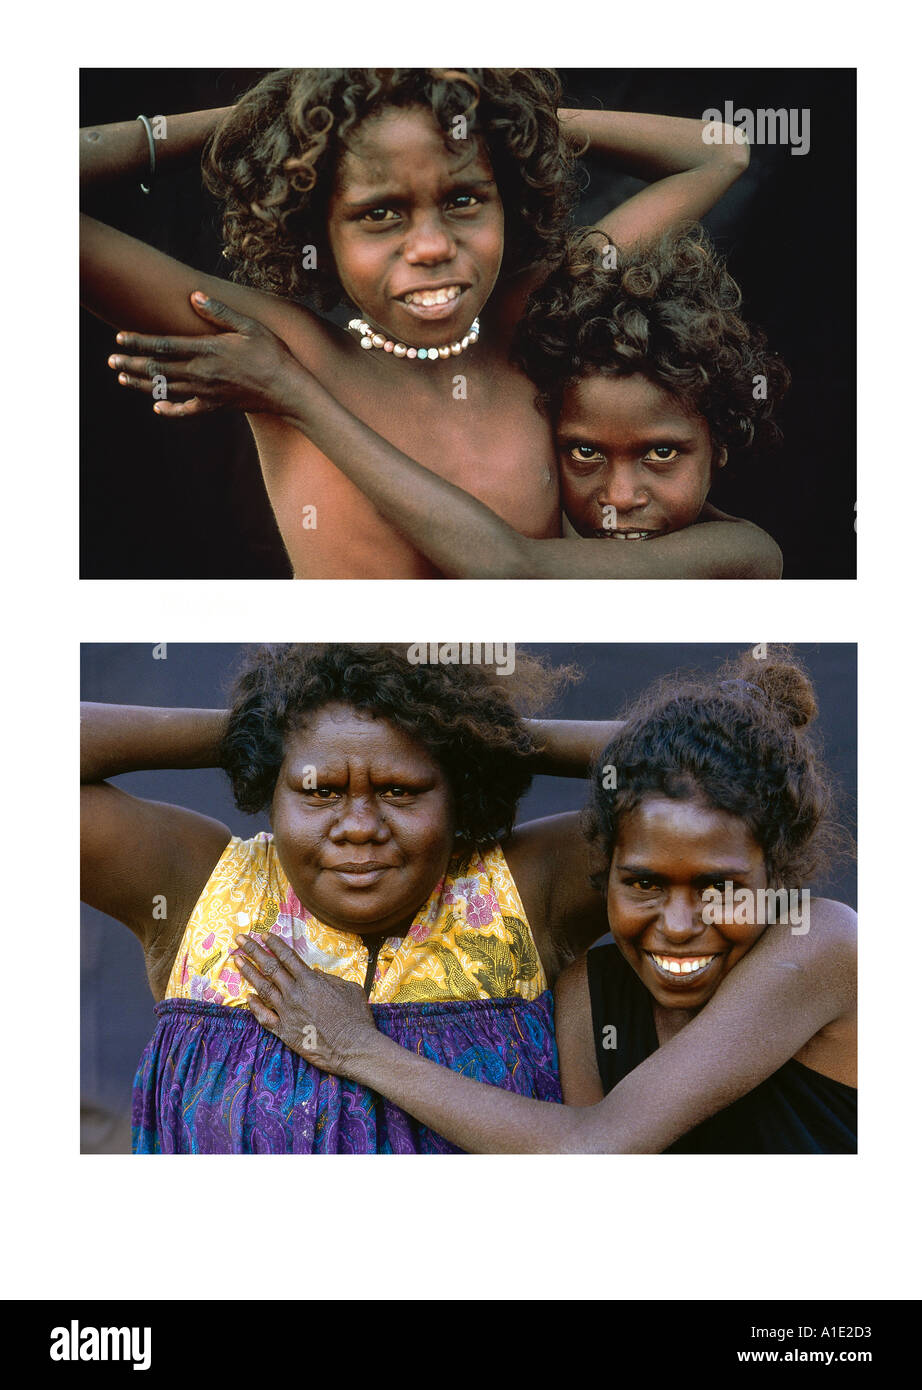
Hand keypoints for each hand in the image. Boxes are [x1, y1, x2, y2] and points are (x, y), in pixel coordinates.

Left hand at [107, 293, 304, 417]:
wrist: (288, 390)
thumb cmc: (272, 353)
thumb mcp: (248, 326)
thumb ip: (219, 312)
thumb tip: (194, 295)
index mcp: (207, 350)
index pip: (164, 345)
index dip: (139, 341)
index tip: (120, 338)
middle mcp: (202, 373)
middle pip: (158, 368)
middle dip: (132, 363)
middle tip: (111, 359)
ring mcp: (207, 392)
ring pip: (166, 389)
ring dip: (141, 383)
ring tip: (122, 377)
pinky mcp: (215, 406)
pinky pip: (187, 411)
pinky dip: (170, 410)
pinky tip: (157, 407)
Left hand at [232, 932, 378, 1075]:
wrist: (353, 1047)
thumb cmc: (356, 1017)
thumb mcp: (349, 988)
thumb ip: (329, 978)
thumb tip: (314, 972)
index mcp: (311, 980)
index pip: (288, 957)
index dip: (275, 944)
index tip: (264, 935)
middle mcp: (295, 993)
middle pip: (270, 967)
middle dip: (254, 950)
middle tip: (240, 940)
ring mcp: (287, 1012)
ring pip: (263, 988)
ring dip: (249, 973)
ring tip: (237, 961)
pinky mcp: (284, 1032)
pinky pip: (264, 1017)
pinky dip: (255, 1007)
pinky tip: (248, 997)